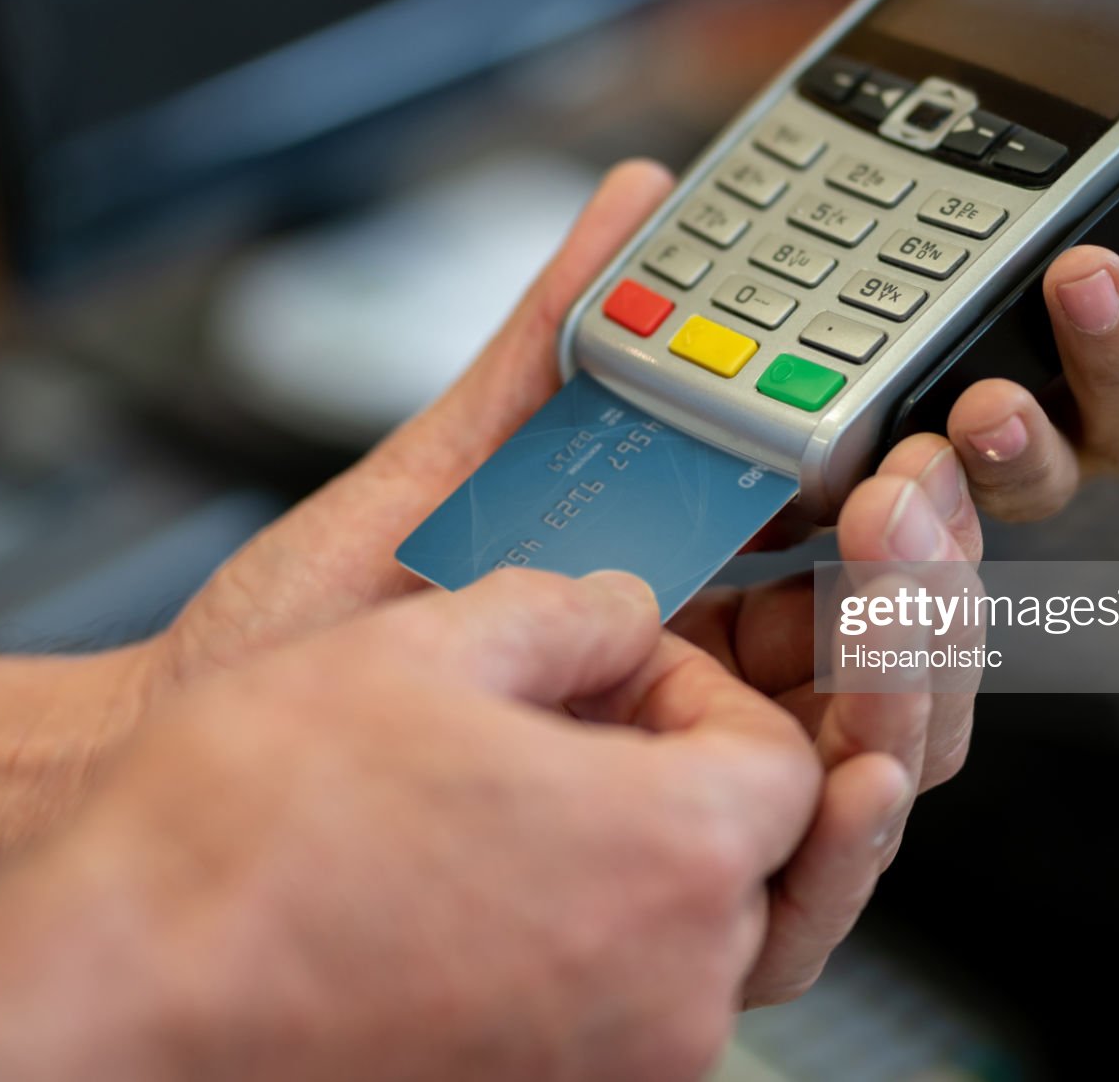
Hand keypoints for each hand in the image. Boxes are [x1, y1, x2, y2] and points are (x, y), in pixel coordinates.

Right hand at [0, 570, 822, 1081]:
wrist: (119, 990)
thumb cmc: (245, 837)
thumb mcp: (425, 644)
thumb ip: (573, 608)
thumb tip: (622, 615)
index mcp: (668, 859)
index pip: (783, 760)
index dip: (702, 691)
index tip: (624, 668)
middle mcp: (667, 993)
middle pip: (735, 854)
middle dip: (663, 770)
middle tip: (554, 721)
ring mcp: (606, 1070)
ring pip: (668, 936)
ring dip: (609, 852)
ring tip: (483, 797)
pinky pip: (600, 1007)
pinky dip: (561, 936)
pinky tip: (455, 879)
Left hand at [164, 158, 970, 1002]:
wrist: (188, 764)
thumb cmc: (308, 634)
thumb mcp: (449, 473)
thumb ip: (554, 351)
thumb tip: (634, 205)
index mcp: (682, 592)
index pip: (847, 553)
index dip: (910, 493)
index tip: (925, 429)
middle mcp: (703, 700)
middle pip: (886, 657)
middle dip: (931, 578)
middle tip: (912, 503)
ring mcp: (681, 805)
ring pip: (873, 766)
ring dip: (915, 686)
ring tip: (893, 608)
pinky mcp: (656, 913)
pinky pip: (799, 904)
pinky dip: (847, 841)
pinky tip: (854, 775)